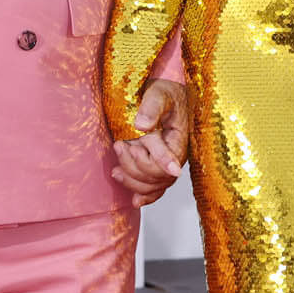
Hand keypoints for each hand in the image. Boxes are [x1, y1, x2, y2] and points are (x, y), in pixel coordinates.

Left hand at [111, 79, 188, 208]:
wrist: (168, 94)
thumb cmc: (166, 92)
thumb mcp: (159, 93)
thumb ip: (151, 107)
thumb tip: (141, 125)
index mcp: (178, 140)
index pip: (167, 162)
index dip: (151, 161)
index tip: (132, 146)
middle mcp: (175, 155)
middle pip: (156, 177)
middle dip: (133, 166)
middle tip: (119, 145)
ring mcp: (166, 163)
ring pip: (152, 186)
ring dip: (131, 180)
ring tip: (116, 168)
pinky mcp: (158, 165)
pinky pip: (155, 188)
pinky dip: (145, 195)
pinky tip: (135, 200)